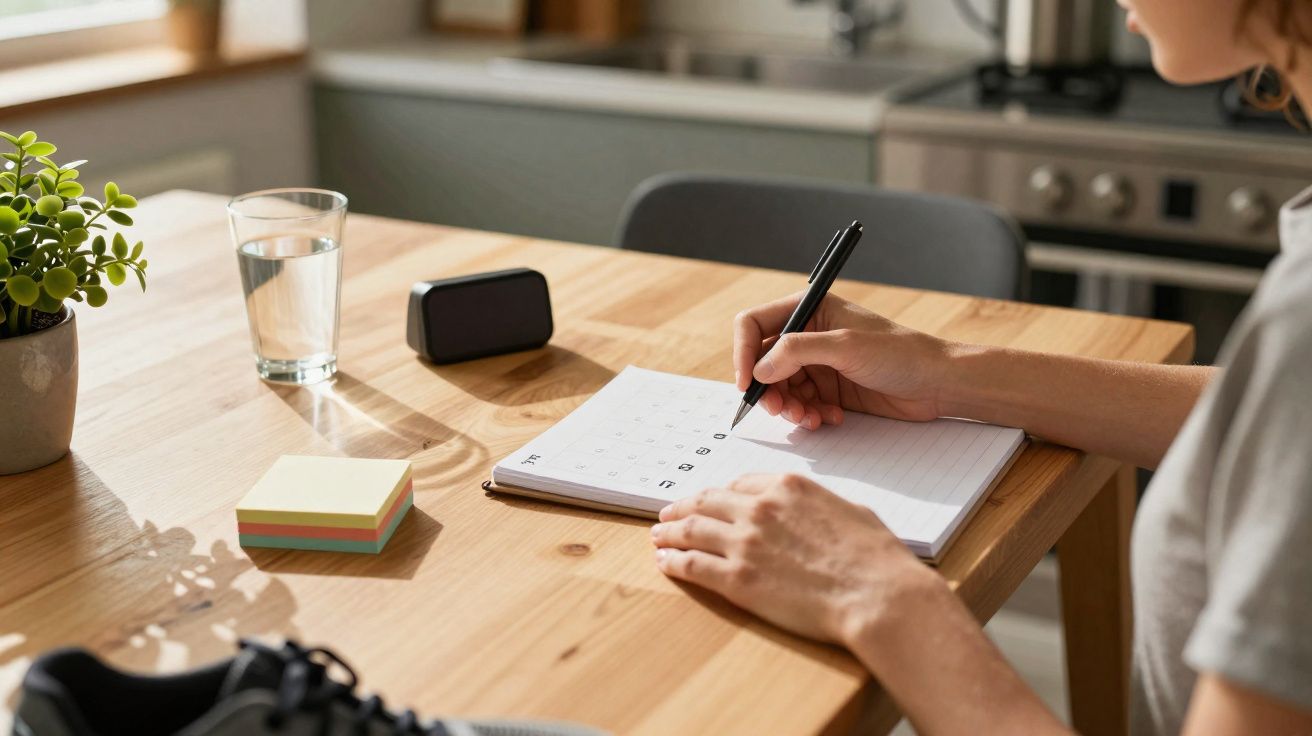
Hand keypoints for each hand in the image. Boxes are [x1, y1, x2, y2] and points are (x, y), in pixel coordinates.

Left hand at [651, 473, 940, 645]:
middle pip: (707, 502)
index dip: (718, 495)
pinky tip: (665, 563)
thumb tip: (813, 511)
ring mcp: (745, 543)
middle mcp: (760, 509)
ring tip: (658, 537)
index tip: (708, 501)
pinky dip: (674, 562)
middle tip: (667, 514)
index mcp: (788, 487)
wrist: (877, 595)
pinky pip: (692, 565)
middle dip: (683, 507)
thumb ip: (819, 505)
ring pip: (692, 530)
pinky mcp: (737, 579)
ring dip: (670, 532)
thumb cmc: (876, 558)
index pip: (739, 485)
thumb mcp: (849, 511)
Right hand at [733, 293, 952, 429]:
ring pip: (779, 388)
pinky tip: (829, 418)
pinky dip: (807, 415)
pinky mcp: (828, 389)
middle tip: (781, 410)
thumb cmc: (900, 353)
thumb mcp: (845, 347)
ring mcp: (817, 364)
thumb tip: (758, 369)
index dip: (743, 353)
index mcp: (808, 309)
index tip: (747, 383)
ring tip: (809, 418)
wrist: (938, 383)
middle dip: (767, 389)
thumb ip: (796, 352)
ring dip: (788, 407)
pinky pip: (800, 404)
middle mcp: (808, 334)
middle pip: (761, 362)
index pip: (753, 325)